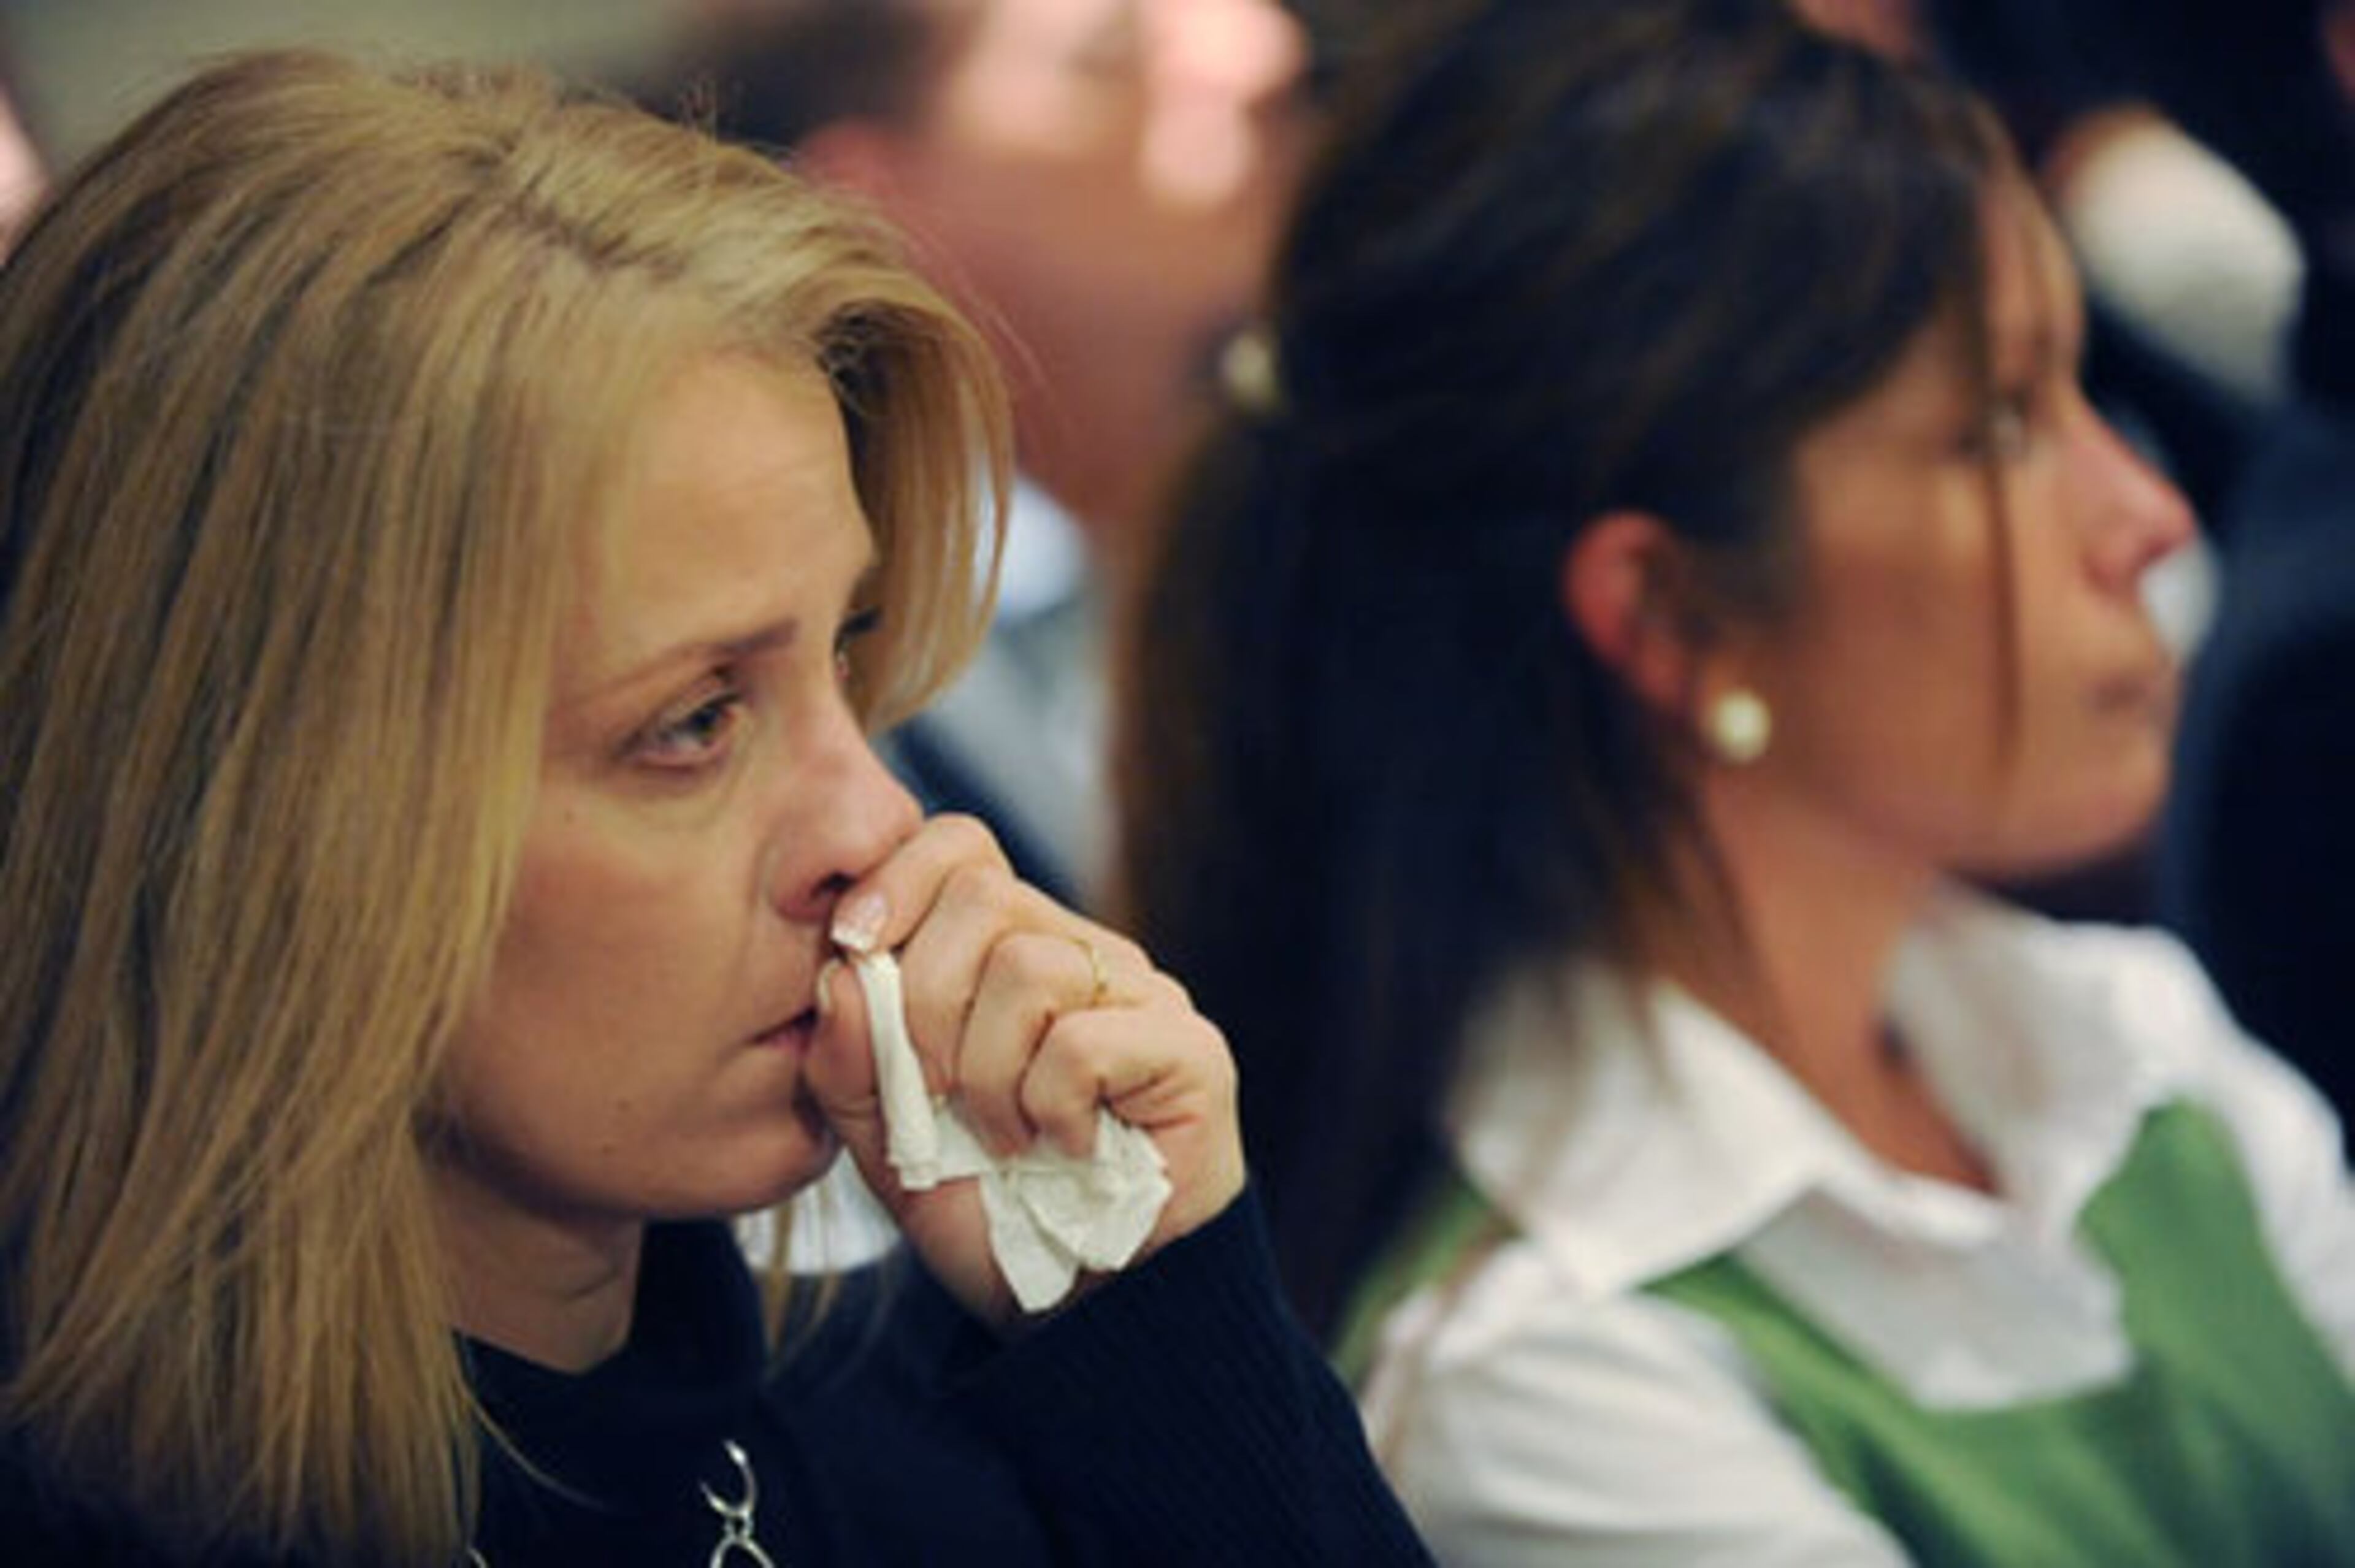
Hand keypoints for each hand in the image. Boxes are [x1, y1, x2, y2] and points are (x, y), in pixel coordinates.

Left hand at [803, 815, 1245, 1324]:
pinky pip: (1081, 1038)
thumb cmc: (988, 1217)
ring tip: (1001, 1137)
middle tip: (934, 1094)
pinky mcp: (1189, 1050)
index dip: (894, 880)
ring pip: (1029, 964)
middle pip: (983, 896)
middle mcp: (1083, 955)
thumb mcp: (885, 1144)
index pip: (959, 845)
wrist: (1078, 1314)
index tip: (851, 948)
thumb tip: (836, 976)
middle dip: (925, 1002)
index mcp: (1009, 952)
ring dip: (986, 1072)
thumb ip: (847, 1063)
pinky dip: (1046, 1106)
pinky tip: (1062, 1150)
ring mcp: (1143, 997)